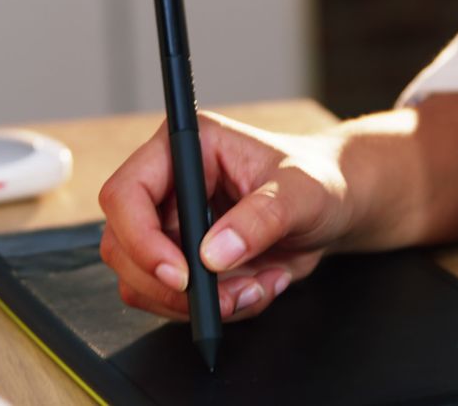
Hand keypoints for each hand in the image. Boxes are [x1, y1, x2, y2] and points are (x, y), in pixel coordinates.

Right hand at [99, 112, 350, 321]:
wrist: (335, 205)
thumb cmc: (319, 180)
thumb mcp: (302, 193)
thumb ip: (260, 219)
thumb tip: (213, 254)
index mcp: (186, 147)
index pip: (125, 193)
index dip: (141, 239)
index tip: (182, 275)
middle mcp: (169, 184)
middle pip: (122, 246)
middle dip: (173, 286)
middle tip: (228, 297)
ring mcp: (171, 224)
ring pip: (143, 282)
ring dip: (198, 304)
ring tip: (256, 289)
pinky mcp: (183, 258)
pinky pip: (174, 301)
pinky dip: (215, 310)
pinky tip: (257, 287)